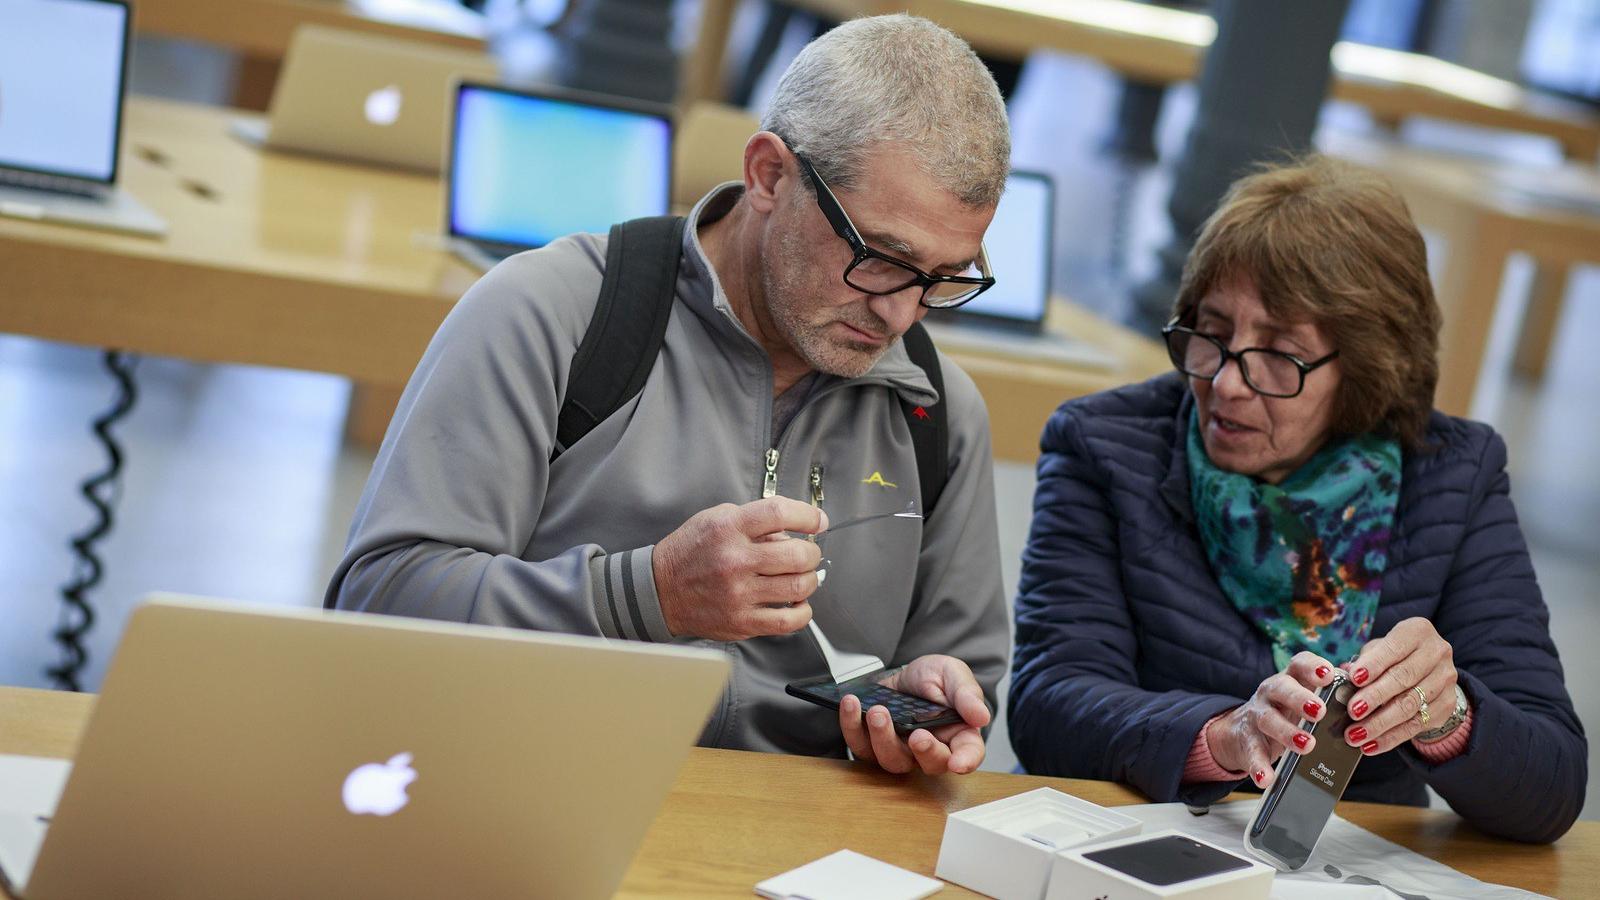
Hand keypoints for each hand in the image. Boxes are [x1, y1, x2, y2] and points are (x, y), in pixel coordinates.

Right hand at [652, 497, 826, 640]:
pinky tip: (797, 603)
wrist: (659, 590)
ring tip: (802, 576)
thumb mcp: (715, 520)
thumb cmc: (689, 553)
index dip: (807, 515)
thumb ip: (753, 521)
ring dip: (809, 579)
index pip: (779, 513)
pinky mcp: (741, 621)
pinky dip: (802, 611)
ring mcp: (738, 593)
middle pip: (797, 554)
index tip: (817, 521)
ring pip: (798, 586)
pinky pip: (788, 620)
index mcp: (728, 529)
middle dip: (811, 552)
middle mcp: (734, 560)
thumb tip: (791, 531)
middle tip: (808, 553)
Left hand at [838, 655, 989, 774]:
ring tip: (878, 711)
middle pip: (930, 764)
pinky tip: (852, 704)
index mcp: (958, 735)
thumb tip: (981, 716)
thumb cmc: (933, 678)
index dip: (965, 762)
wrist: (904, 674)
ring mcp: (900, 750)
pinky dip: (852, 725)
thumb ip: (966, 694)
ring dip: (883, 738)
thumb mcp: (953, 674)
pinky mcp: (872, 745)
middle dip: (924, 752)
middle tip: (917, 735)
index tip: (958, 763)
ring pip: (892, 760)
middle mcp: (930, 749)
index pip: (968, 755)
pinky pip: (860, 745)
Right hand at [1206, 651, 1337, 788]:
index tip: (1327, 675)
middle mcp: (1271, 693)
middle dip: (1300, 698)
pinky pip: (1252, 753)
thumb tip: (1362, 692)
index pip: (1299, 664)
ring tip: (1307, 745)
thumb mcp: (1305, 699)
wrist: (1242, 731)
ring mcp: (1257, 715)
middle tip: (1320, 711)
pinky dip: (1259, 766)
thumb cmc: (1286, 713)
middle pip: (1282, 688)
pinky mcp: (1246, 741)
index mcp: (1291, 679)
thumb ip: (1331, 696)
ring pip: (1269, 719)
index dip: (1312, 667)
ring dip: (1287, 732)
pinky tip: (1266, 778)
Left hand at [1343, 617, 1457, 754]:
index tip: (1354, 679)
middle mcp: (1437, 652)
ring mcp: (1445, 679)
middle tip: (1352, 712)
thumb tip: (1341, 676)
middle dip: (1375, 697)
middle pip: (1404, 678)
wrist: (1430, 671)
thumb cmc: (1393, 656)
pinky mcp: (1447, 705)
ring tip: (1354, 735)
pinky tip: (1370, 746)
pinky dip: (1391, 738)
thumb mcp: (1378, 649)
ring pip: (1410, 705)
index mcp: (1417, 631)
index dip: (1374, 664)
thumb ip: (1362, 661)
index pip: (1394, 648)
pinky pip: (1416, 725)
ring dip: (1380, 724)